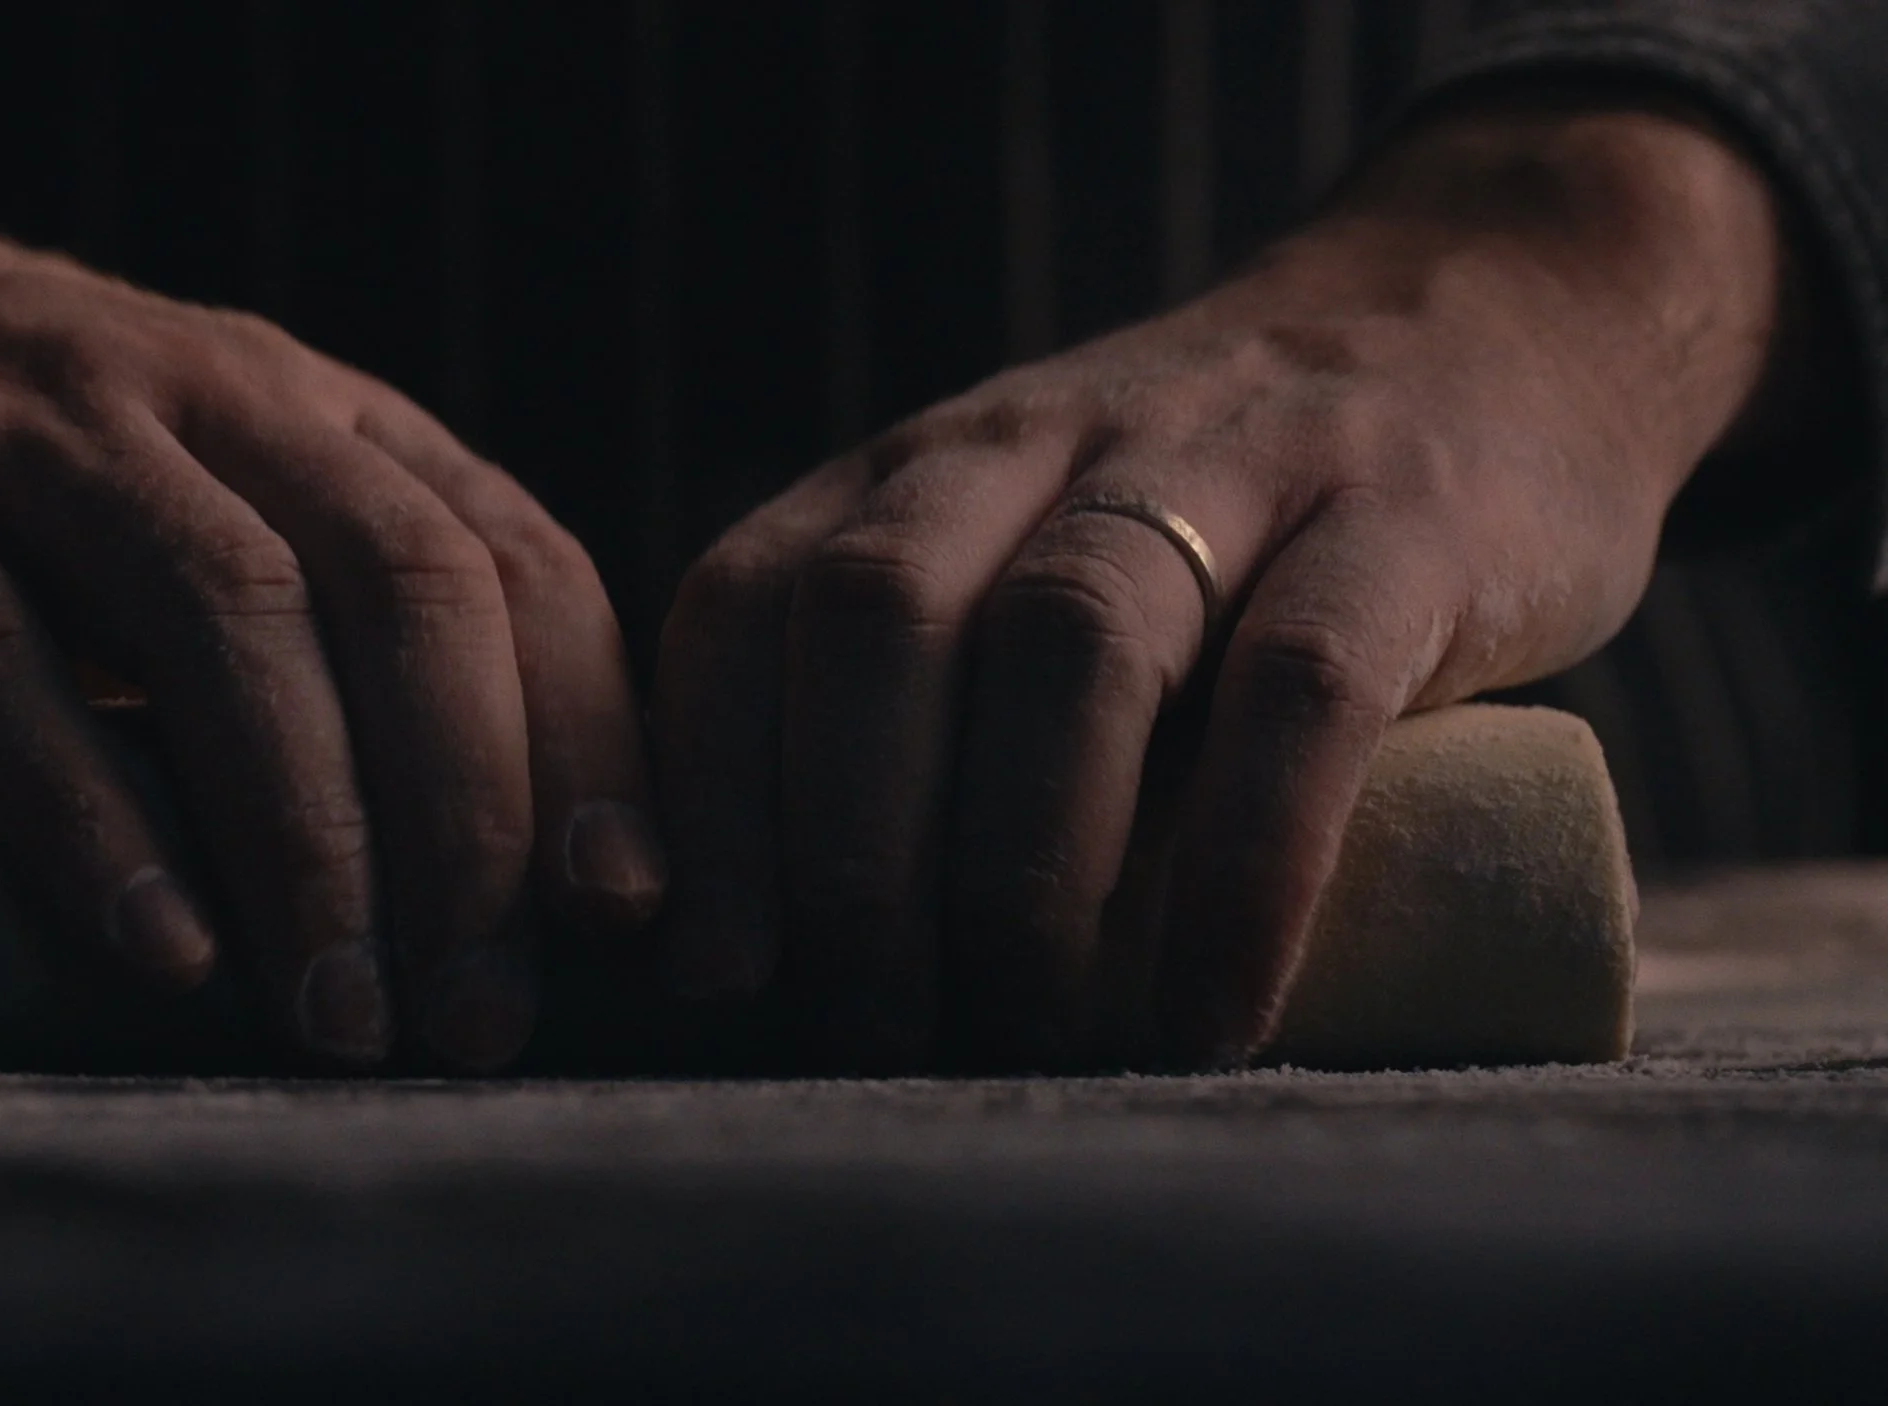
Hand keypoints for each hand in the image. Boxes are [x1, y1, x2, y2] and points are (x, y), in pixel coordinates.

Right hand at [0, 29, 664, 1070]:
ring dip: (308, 841)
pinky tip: (162, 949)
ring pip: (228, 628)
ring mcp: (26, 429)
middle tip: (476, 1016)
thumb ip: (305, 618)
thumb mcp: (193, 485)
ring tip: (336, 1018)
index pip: (513, 559)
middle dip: (467, 823)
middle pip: (403, 594)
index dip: (585, 740)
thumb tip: (472, 876)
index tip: (620, 917)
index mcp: (314, 407)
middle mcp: (204, 392)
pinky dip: (91, 820)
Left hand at [652, 92, 1786, 1069]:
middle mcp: (1041, 441)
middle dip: (848, 857)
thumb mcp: (1031, 566)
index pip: (746, 603)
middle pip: (883, 620)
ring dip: (1021, 873)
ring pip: (1070, 643)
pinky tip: (1206, 1015)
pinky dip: (1241, 870)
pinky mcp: (1406, 518)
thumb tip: (763, 966)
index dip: (703, 793)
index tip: (710, 971)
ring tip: (1025, 1038)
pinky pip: (1302, 691)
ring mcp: (1226, 460)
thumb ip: (919, 709)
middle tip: (875, 1032)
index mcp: (920, 471)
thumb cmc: (1217, 540)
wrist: (1491, 318)